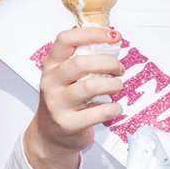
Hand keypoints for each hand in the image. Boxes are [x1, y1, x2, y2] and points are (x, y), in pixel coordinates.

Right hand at [26, 26, 125, 168]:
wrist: (50, 135)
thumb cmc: (64, 101)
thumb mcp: (65, 76)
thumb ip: (82, 58)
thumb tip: (111, 38)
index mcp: (51, 65)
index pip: (66, 40)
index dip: (91, 34)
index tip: (112, 36)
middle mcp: (51, 82)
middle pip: (80, 63)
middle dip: (108, 62)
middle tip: (119, 68)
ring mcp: (57, 104)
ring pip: (89, 87)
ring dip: (112, 84)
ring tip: (118, 86)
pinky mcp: (68, 123)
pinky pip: (98, 112)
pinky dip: (113, 108)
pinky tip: (116, 107)